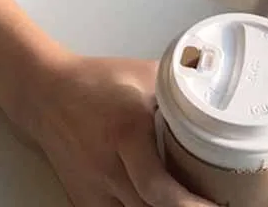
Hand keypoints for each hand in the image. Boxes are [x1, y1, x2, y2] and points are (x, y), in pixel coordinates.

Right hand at [0, 0, 214, 206]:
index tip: (220, 206)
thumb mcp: (144, 74)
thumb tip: (222, 90)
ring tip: (195, 203)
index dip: (190, 206)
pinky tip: (160, 205)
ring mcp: (94, 190)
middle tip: (220, 206)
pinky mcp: (85, 202)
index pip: (158, 186)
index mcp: (127, 133)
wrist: (46, 95)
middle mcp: (109, 167)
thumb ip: (180, 87)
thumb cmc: (100, 81)